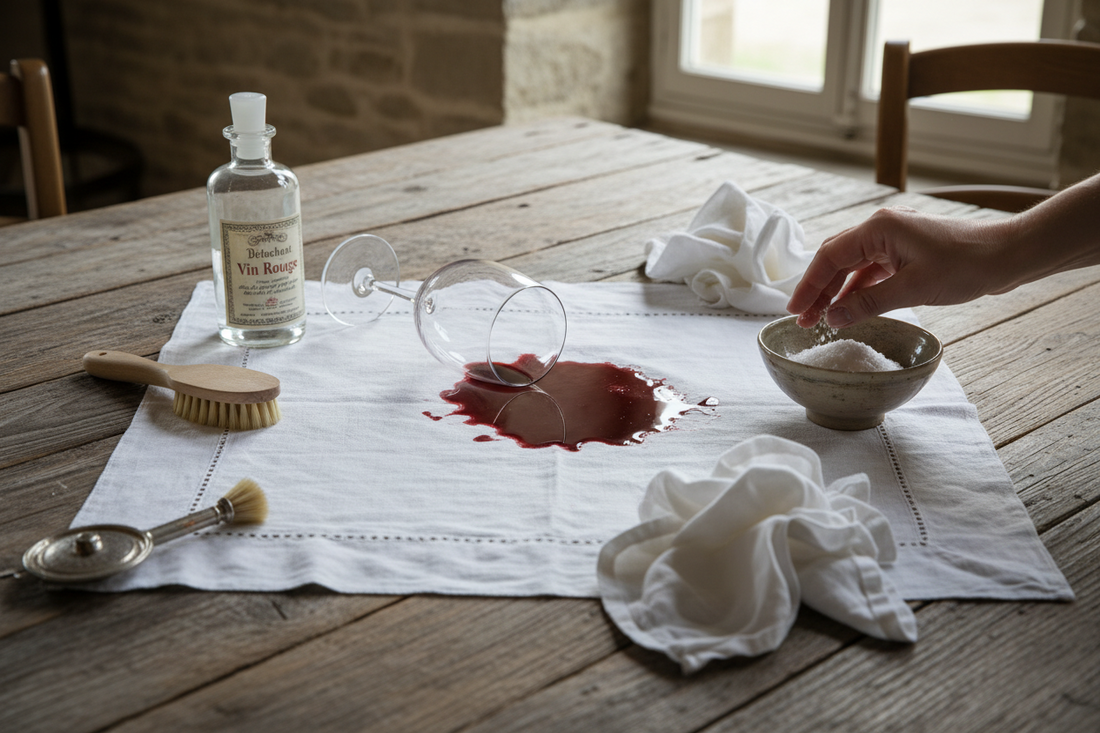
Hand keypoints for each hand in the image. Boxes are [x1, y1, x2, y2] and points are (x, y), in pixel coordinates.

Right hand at [786, 207, 1005, 327]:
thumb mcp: (913, 289)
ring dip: (836, 291)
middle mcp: (882, 228)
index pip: (830, 257)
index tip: (795, 310)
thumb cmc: (966, 265)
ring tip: (821, 317)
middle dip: (817, 289)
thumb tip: (833, 317)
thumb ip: (868, 303)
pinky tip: (848, 307)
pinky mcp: (906, 251)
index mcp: (879, 228)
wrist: (1008, 255)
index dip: (809, 285)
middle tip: (802, 318)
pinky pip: (871, 269)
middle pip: (836, 259)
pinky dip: (857, 288)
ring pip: (853, 265)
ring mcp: (894, 238)